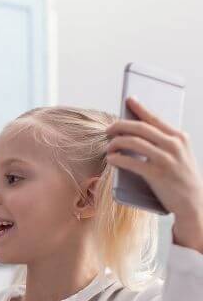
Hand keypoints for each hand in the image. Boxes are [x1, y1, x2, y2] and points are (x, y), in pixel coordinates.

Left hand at [106, 97, 202, 249]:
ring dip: (116, 142)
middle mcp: (174, 144)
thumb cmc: (180, 177)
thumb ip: (163, 143)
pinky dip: (117, 159)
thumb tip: (137, 133)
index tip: (129, 100)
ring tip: (108, 146)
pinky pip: (131, 162)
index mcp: (179, 136)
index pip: (155, 118)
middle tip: (109, 129)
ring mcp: (165, 159)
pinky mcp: (156, 174)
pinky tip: (111, 159)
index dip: (140, 108)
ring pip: (134, 142)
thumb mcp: (179, 154)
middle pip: (140, 128)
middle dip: (121, 126)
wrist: (193, 201)